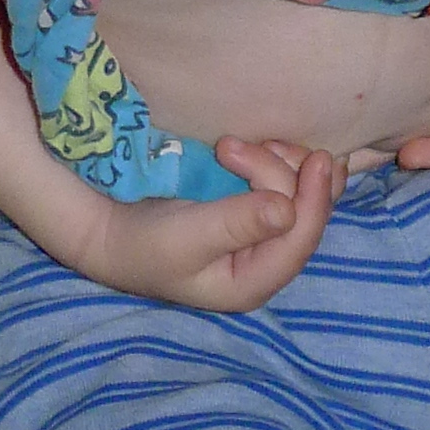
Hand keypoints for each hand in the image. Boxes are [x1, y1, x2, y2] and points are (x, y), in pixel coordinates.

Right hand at [72, 143, 341, 311]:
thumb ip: (236, 224)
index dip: (315, 201)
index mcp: (252, 282)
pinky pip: (282, 180)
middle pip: (300, 210)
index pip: (299, 243)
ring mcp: (261, 232)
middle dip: (276, 171)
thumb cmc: (143, 243)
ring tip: (227, 146)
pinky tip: (248, 148)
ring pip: (296, 190)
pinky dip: (271, 158)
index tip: (319, 158)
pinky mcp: (252, 207)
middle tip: (226, 147)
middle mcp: (265, 260)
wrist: (111, 229)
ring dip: (273, 160)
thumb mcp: (185, 237)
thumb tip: (287, 210)